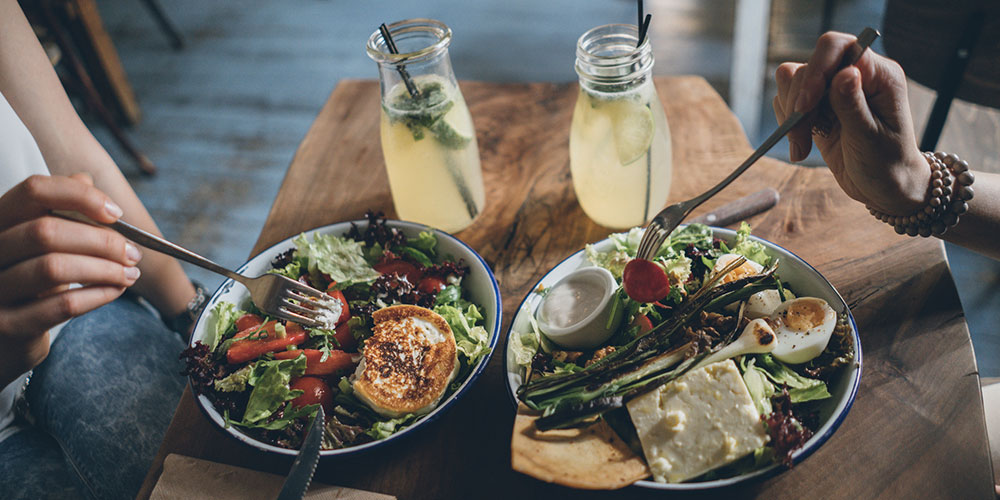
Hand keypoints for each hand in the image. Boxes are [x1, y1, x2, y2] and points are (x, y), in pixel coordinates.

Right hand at [0, 174, 141, 385]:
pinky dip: (97, 295)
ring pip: (53, 268)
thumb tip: (86, 179)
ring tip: (130, 274)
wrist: (4, 337)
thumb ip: (59, 210)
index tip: (116, 212)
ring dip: (104, 269)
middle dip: (101, 241)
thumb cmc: (29, 283)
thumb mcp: (40, 244)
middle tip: (133, 253)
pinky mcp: (7, 325)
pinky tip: (115, 291)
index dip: (80, 196)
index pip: (33, 190)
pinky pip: (60, 306)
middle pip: (47, 231)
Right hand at [773, 31, 929, 214]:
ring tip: (802, 145)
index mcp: (879, 75)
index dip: (815, 72)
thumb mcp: (870, 139)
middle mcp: (855, 75)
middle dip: (799, 102)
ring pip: (792, 82)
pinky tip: (802, 146)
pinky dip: (788, 125)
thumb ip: (853, 105)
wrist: (883, 188)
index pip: (837, 48)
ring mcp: (833, 90)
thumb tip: (845, 72)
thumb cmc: (887, 165)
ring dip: (791, 116)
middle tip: (800, 138)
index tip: (803, 108)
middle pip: (809, 65)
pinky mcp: (817, 107)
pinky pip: (787, 102)